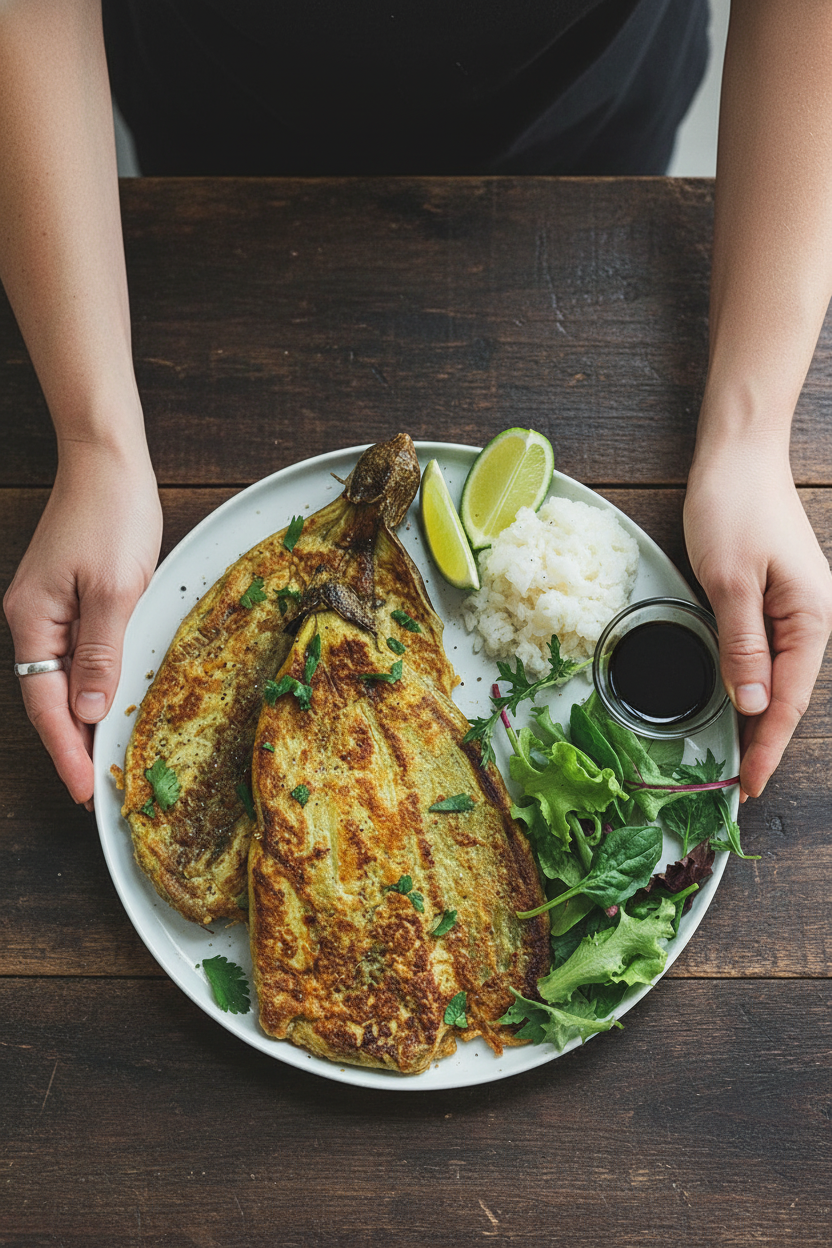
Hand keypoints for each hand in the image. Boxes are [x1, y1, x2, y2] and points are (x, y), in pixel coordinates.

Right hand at [3, 442, 162, 805]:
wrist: (107, 461)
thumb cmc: (112, 514)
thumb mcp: (116, 589)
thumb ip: (101, 653)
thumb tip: (88, 711)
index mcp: (33, 620)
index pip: (46, 703)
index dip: (66, 750)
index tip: (84, 789)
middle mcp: (31, 619)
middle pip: (48, 697)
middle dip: (70, 744)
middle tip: (96, 788)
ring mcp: (47, 609)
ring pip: (61, 679)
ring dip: (81, 718)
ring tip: (103, 759)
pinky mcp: (68, 599)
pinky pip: (74, 655)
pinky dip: (89, 684)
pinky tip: (107, 704)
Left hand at [684, 439, 831, 797]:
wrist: (739, 456)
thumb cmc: (734, 508)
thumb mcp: (730, 581)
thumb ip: (742, 645)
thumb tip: (754, 704)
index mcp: (811, 618)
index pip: (788, 700)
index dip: (768, 746)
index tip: (747, 785)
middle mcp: (812, 618)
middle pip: (789, 695)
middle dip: (766, 740)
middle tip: (737, 784)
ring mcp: (797, 609)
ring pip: (779, 679)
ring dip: (760, 717)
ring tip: (739, 757)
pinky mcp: (777, 600)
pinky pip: (768, 655)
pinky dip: (754, 684)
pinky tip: (741, 704)